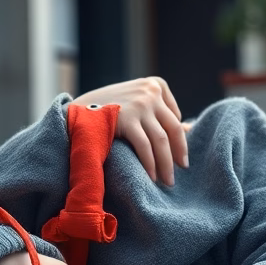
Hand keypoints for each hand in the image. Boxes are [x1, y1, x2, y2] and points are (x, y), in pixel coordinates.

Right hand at [74, 77, 188, 185]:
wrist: (76, 112)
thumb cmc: (108, 109)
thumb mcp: (136, 102)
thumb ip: (160, 113)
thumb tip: (189, 129)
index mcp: (155, 84)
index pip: (175, 116)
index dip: (178, 139)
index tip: (179, 156)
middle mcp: (150, 91)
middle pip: (173, 128)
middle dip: (179, 152)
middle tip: (181, 170)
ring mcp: (139, 104)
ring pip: (161, 140)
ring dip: (166, 164)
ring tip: (168, 180)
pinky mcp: (127, 120)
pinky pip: (145, 147)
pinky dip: (150, 164)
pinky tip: (151, 177)